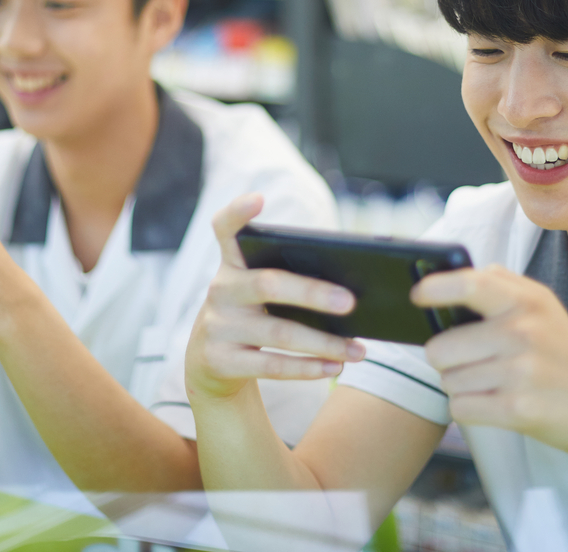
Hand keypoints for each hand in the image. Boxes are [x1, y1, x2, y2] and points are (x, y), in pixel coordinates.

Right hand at [185, 193, 366, 402]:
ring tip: (358, 349)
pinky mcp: (219, 362)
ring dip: (324, 343)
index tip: (259, 198)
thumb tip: (349, 292)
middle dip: (312, 293)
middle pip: (268, 285)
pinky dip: (307, 368)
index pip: (225, 228)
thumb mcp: (258, 293)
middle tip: (351, 302)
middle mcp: (220, 290)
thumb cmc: (252, 316)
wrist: (210, 364)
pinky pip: (270, 366)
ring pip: (277, 334)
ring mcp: (217, 327)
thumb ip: (288, 280)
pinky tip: (335, 367)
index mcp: (232, 264)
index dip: (238, 213)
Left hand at [413, 267, 567, 465]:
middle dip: (447, 361)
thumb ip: (501, 285)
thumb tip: (453, 274)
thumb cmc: (566, 356)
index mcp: (526, 301)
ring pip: (448, 381)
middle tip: (473, 364)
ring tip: (494, 385)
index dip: (434, 288)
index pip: (468, 283)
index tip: (416, 295)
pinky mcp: (519, 409)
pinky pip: (460, 408)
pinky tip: (496, 405)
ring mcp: (522, 371)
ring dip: (461, 388)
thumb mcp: (544, 309)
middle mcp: (523, 331)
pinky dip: (470, 410)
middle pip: (439, 348)